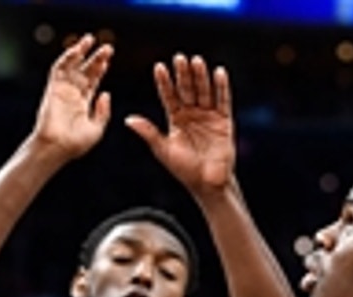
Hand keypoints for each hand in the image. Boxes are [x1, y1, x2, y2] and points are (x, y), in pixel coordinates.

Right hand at [32, 34, 112, 158]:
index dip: (100, 69)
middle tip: (108, 47)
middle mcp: (72, 94)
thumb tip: (106, 93)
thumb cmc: (76, 144)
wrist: (57, 148)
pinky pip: (58, 70)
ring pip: (71, 66)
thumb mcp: (97, 128)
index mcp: (83, 103)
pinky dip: (67, 58)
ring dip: (79, 52)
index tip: (108, 59)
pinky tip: (76, 50)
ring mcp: (62, 90)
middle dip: (95, 58)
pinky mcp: (52, 89)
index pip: (93, 81)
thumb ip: (103, 111)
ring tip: (90, 40)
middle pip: (85, 70)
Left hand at [127, 54, 235, 194]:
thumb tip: (128, 119)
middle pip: (186, 89)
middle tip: (179, 57)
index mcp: (176, 119)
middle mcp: (192, 113)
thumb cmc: (184, 169)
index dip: (164, 82)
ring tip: (196, 61)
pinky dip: (222, 87)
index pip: (169, 96)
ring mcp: (208, 115)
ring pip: (204, 91)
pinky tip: (219, 72)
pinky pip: (223, 101)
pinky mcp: (224, 121)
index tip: (158, 67)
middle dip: (183, 74)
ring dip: (200, 76)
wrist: (207, 183)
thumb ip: (149, 133)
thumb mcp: (164, 150)